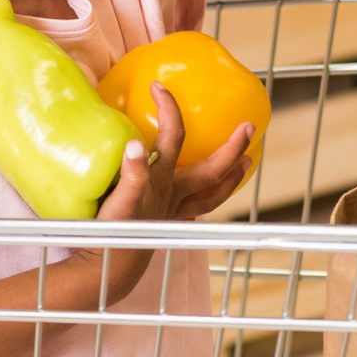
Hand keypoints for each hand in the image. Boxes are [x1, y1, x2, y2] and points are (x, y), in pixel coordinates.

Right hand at [82, 84, 254, 303]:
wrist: (107, 269)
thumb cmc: (112, 234)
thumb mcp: (119, 202)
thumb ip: (131, 175)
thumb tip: (135, 144)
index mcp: (162, 181)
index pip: (173, 136)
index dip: (169, 109)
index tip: (160, 87)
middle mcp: (173, 195)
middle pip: (212, 169)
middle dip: (232, 147)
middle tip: (249, 127)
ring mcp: (173, 210)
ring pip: (212, 194)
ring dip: (232, 176)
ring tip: (246, 162)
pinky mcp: (167, 223)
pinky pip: (196, 210)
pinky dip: (206, 201)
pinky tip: (206, 195)